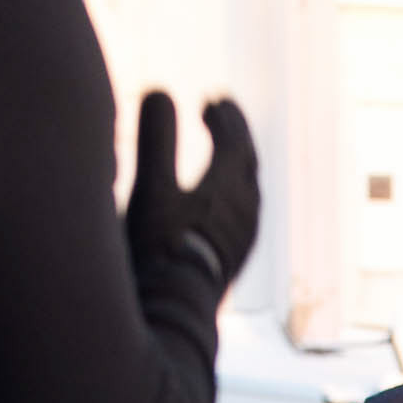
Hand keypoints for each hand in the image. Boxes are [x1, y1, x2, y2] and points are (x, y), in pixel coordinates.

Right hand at [126, 91, 259, 290]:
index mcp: (229, 187)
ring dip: (237, 163)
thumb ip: (155, 140)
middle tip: (221, 113)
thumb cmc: (162, 251)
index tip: (209, 100)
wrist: (179, 311)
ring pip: (250, 189)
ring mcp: (245, 236)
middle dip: (235, 134)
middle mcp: (246, 209)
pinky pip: (245, 214)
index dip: (223, 118)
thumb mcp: (152, 190)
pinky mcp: (237, 258)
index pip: (234, 140)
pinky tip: (223, 198)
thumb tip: (160, 90)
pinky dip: (236, 193)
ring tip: (223, 149)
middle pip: (247, 162)